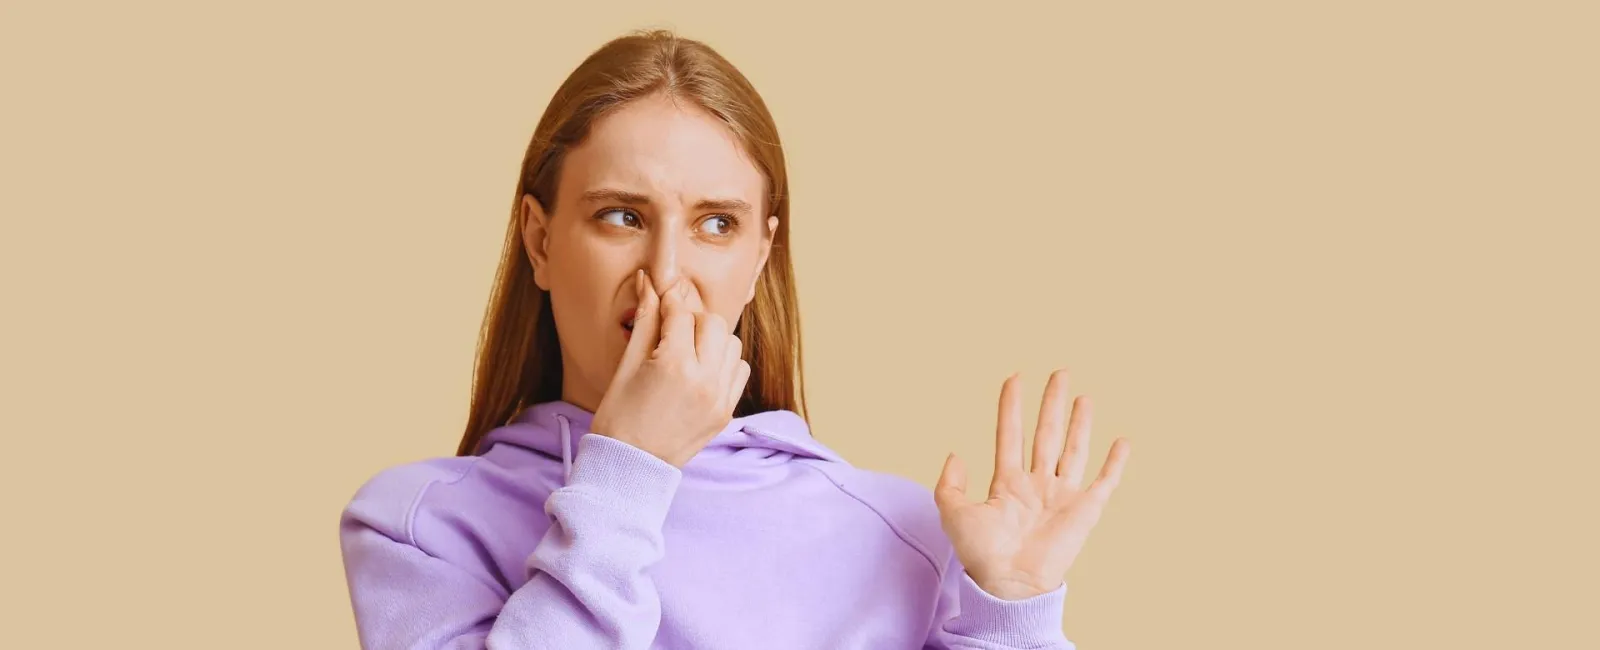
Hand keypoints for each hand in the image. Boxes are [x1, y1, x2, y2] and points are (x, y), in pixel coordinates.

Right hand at [591, 270, 750, 467]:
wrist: (630, 466)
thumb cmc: (618, 416)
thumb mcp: (626, 366)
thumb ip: (644, 321)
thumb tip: (649, 282)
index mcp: (674, 366)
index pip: (681, 314)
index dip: (668, 302)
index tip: (660, 298)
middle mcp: (704, 380)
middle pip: (713, 323)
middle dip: (692, 319)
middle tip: (671, 330)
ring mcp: (720, 398)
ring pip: (731, 344)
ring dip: (711, 339)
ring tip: (686, 351)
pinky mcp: (727, 412)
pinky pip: (739, 370)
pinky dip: (724, 362)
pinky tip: (700, 370)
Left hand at [934, 370, 1131, 600]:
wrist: (1010, 585)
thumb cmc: (982, 555)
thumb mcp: (955, 515)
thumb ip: (950, 484)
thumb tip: (955, 454)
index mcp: (1008, 482)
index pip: (1011, 434)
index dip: (1011, 406)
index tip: (1015, 377)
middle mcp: (1037, 483)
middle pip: (1046, 434)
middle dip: (1052, 403)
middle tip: (1059, 372)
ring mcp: (1062, 495)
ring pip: (1073, 450)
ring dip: (1079, 423)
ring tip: (1083, 397)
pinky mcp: (1085, 511)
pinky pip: (1104, 482)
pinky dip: (1115, 463)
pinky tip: (1122, 441)